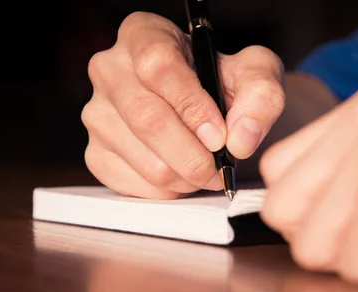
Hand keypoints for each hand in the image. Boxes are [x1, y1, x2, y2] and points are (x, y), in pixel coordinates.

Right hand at [82, 12, 284, 198]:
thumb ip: (261, 95)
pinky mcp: (96, 153)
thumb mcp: (255, 74)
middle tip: (220, 170)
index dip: (192, 107)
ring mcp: (97, 114)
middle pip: (147, 119)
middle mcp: (109, 70)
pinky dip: (167, 191)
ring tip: (206, 171)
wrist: (204, 110)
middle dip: (193, 155)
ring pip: (143, 159)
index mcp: (142, 34)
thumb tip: (240, 138)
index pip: (157, 66)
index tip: (220, 137)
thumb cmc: (224, 84)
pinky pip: (132, 184)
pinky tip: (183, 178)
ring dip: (185, 177)